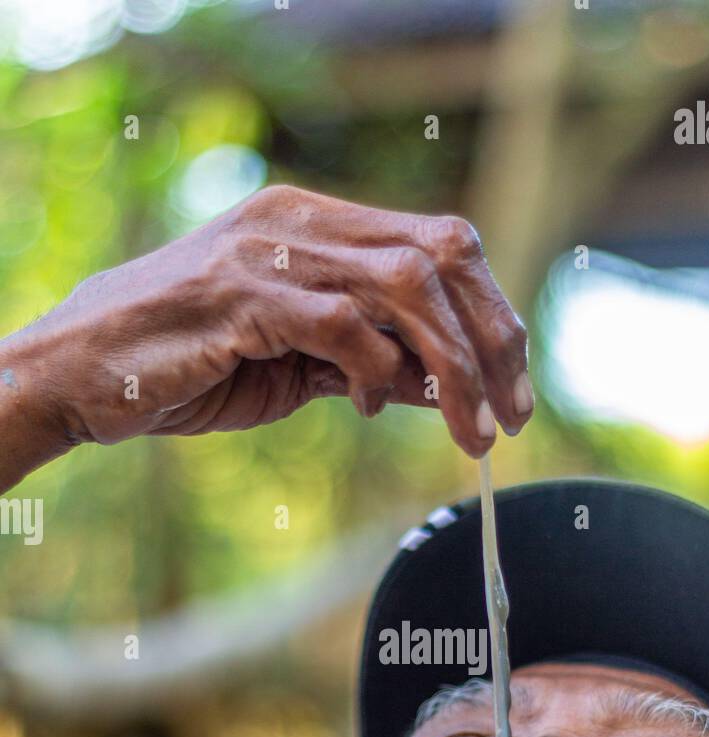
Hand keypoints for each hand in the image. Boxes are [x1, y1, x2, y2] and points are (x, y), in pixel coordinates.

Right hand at [0, 185, 531, 486]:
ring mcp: (271, 250)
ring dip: (454, 366)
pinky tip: (367, 408)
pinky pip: (343, 323)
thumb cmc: (188, 368)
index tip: (514, 387)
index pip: (442, 245)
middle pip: (443, 253)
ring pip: (407, 286)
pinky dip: (375, 371)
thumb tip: (445, 388)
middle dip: (493, 339)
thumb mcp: (299, 367)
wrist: (83, 376)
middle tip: (511, 416)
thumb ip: (368, 364)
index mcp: (319, 226)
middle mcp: (301, 222)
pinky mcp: (243, 294)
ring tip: (469, 432)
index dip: (492, 314)